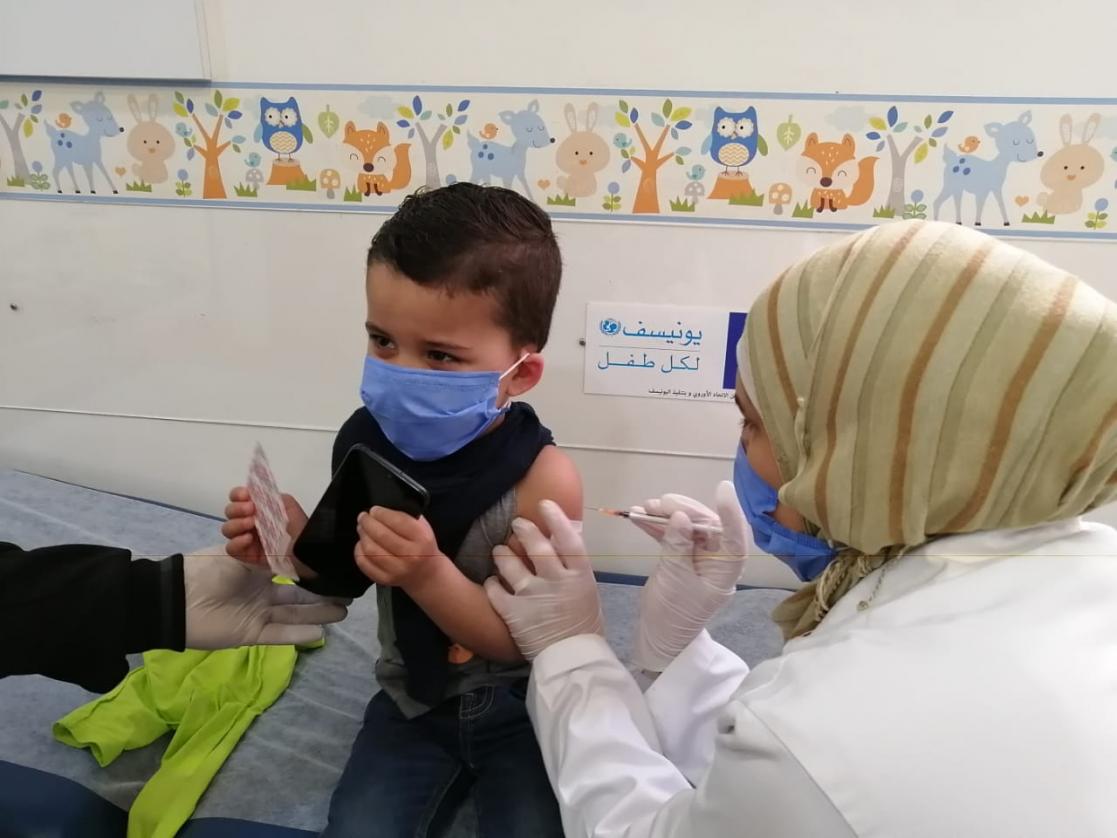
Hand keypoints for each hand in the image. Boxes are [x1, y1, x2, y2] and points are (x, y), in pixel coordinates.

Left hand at [183, 550, 347, 648]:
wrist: (176, 600)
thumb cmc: (210, 569)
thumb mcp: (245, 554)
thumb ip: (276, 554)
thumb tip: (307, 548)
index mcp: (258, 566)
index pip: (293, 568)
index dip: (315, 569)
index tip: (338, 567)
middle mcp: (261, 590)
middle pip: (298, 594)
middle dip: (323, 594)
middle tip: (350, 593)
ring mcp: (257, 613)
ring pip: (293, 614)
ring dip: (318, 613)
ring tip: (344, 611)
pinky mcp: (250, 634)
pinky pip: (279, 635)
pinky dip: (298, 635)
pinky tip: (320, 632)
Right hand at [221, 487, 313, 577]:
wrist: (305, 549)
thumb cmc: (298, 527)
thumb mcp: (288, 505)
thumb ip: (270, 497)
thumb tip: (252, 493)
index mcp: (256, 508)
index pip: (237, 497)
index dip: (237, 494)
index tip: (246, 495)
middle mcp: (247, 521)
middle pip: (229, 512)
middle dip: (237, 508)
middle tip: (251, 510)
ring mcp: (245, 538)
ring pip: (227, 529)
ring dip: (236, 524)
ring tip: (251, 524)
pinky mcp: (245, 555)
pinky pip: (230, 548)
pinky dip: (236, 542)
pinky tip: (249, 539)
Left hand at [354, 507, 446, 589]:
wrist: (426, 573)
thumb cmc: (422, 546)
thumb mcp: (423, 527)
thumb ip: (407, 516)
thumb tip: (382, 509)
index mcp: (421, 538)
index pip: (397, 521)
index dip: (381, 513)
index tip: (374, 510)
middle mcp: (411, 555)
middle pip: (381, 535)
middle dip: (367, 522)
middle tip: (363, 517)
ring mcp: (397, 570)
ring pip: (370, 550)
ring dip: (362, 535)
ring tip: (362, 528)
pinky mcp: (385, 579)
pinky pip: (364, 563)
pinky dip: (359, 551)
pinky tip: (362, 544)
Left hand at [484, 500, 602, 659]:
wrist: (573, 660)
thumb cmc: (584, 624)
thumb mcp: (586, 591)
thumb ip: (573, 567)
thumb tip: (561, 540)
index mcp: (579, 575)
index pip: (567, 538)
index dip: (555, 518)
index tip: (544, 505)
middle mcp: (556, 581)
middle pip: (536, 545)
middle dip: (523, 530)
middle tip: (517, 524)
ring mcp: (533, 596)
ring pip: (509, 564)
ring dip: (502, 554)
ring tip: (499, 551)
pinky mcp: (513, 612)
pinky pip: (494, 589)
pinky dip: (491, 583)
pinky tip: (492, 582)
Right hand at [634, 482, 748, 671]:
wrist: (659, 638)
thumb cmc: (674, 614)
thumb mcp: (675, 579)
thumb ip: (678, 546)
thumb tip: (681, 517)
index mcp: (725, 568)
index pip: (734, 536)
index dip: (729, 512)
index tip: (721, 488)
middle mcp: (716, 559)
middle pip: (705, 525)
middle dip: (683, 510)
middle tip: (661, 503)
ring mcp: (697, 557)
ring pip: (686, 527)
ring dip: (665, 515)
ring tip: (644, 508)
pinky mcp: (679, 557)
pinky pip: (671, 535)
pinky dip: (656, 526)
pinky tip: (638, 516)